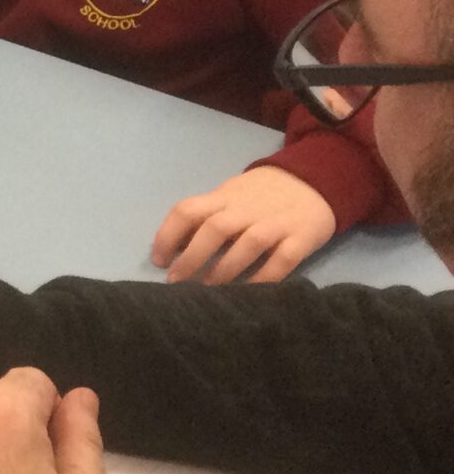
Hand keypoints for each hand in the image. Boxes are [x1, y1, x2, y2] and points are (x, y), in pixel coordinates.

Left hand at [152, 166, 336, 283]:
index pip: (188, 210)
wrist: (314, 180)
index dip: (168, 235)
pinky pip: (282, 260)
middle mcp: (247, 208)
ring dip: (225, 269)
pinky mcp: (302, 238)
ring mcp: (276, 222)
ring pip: (248, 244)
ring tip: (208, 289)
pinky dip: (264, 277)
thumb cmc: (260, 195)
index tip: (159, 260)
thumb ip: (206, 217)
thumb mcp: (229, 197)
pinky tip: (249, 293)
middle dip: (192, 257)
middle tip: (177, 282)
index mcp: (224, 197)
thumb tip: (175, 247)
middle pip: (215, 228)